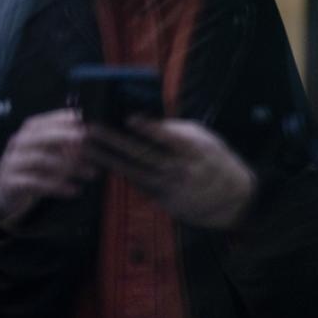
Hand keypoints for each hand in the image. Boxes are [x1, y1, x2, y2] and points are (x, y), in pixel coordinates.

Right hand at [0, 109, 98, 222]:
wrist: (3, 190)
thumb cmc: (32, 167)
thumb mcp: (46, 150)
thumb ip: (63, 142)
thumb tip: (89, 134)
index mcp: (29, 130)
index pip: (48, 121)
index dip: (67, 121)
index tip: (89, 125)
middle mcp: (19, 142)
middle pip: (43, 136)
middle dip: (68, 138)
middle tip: (88, 143)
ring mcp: (13, 162)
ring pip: (42, 159)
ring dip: (69, 166)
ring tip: (91, 173)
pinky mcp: (11, 182)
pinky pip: (36, 182)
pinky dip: (57, 186)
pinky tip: (74, 190)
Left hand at [89, 117, 256, 228]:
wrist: (232, 199)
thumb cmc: (214, 159)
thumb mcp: (202, 139)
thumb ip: (174, 130)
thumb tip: (144, 119)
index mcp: (192, 149)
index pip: (168, 137)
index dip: (149, 128)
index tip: (129, 118)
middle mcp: (178, 169)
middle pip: (142, 154)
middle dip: (114, 141)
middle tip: (91, 128)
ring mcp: (168, 186)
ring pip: (132, 171)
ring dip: (106, 159)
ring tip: (85, 147)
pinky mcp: (161, 199)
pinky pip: (135, 183)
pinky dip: (116, 172)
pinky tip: (96, 163)